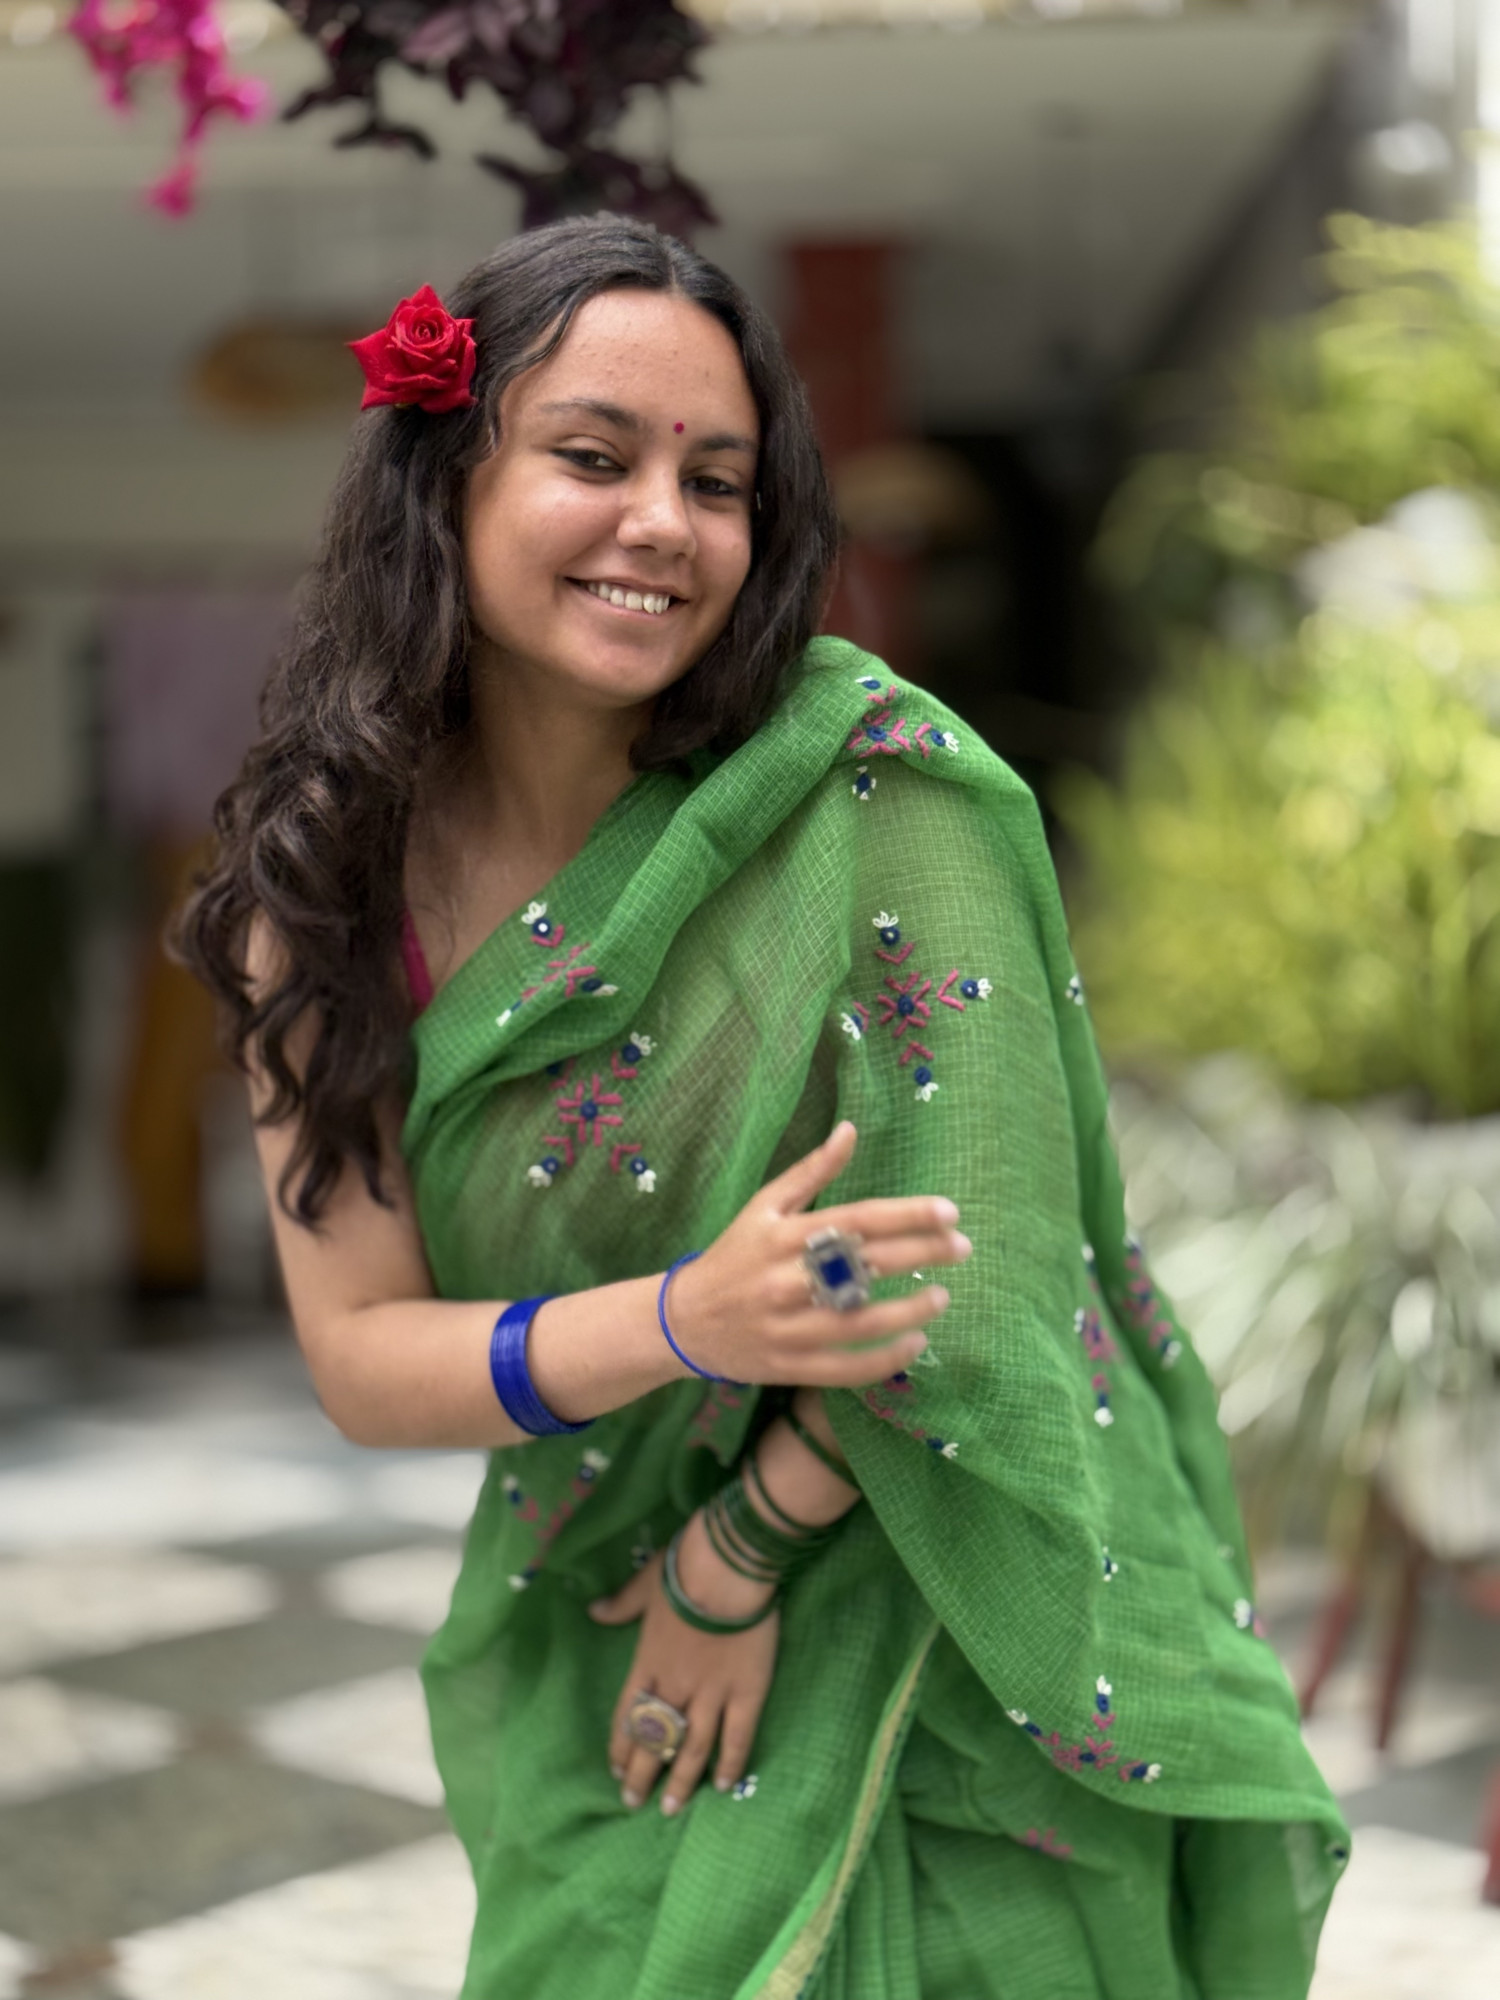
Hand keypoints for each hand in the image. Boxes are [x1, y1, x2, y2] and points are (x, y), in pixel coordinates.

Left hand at [590, 1517, 778, 1816]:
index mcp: (647, 1663)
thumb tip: (592, 1610)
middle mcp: (675, 1686)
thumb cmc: (684, 1569)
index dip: (621, 1745)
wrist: (728, 1568)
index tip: (615, 1769)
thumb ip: (620, 1605)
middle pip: (654, 1739)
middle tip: (633, 1802)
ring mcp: (712, 1693)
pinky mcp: (747, 1692)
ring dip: (680, 1779)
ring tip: (672, 1809)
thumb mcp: (644, 1584)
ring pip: (692, 1748)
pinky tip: (723, 1785)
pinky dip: (730, 1763)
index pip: (628, 1714)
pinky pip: (737, 1736)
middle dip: (642, 1774)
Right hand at [665, 1120, 968, 1387]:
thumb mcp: (764, 1206)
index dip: (907, 1215)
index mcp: (782, 1235)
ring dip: (909, 1310)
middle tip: (962, 1247)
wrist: (683, 1321)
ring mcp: (787, 1328)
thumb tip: (850, 1130)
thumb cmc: (733, 1256)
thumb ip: (811, 1172)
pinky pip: (846, 1368)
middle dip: (922, 1254)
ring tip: (942, 1297)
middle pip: (866, 1265)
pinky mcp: (789, 1367)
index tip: (950, 1211)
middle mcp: (785, 1280)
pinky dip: (885, 1359)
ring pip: (860, 1322)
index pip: (856, 1220)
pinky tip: (915, 1343)